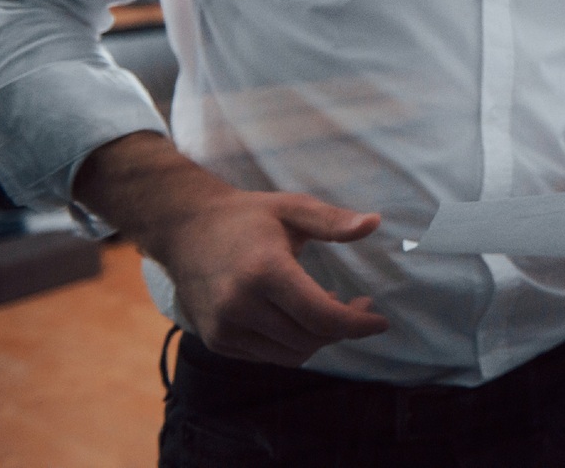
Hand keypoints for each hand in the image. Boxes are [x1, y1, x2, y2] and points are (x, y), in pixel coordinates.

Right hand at [75, 132, 387, 365]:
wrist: (184, 230)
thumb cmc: (247, 216)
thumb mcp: (293, 208)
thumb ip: (333, 220)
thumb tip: (374, 223)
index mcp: (264, 271)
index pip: (320, 316)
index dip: (356, 324)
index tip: (380, 320)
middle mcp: (240, 306)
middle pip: (309, 339)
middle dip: (343, 328)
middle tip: (358, 304)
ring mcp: (224, 328)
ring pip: (290, 354)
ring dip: (319, 339)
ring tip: (328, 307)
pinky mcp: (216, 341)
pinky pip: (268, 357)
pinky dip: (293, 344)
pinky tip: (298, 317)